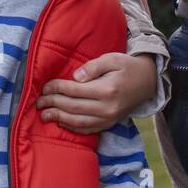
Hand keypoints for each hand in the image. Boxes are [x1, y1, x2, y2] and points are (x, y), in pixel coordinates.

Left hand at [35, 52, 157, 133]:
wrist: (148, 82)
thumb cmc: (127, 66)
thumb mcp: (112, 58)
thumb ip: (93, 66)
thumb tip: (75, 77)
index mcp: (107, 89)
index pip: (75, 90)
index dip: (57, 88)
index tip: (45, 86)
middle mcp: (107, 107)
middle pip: (74, 107)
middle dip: (53, 104)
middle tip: (38, 102)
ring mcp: (109, 118)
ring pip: (79, 122)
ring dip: (59, 119)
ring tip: (44, 115)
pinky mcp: (110, 123)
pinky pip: (89, 129)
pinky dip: (73, 127)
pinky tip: (61, 123)